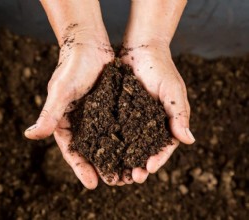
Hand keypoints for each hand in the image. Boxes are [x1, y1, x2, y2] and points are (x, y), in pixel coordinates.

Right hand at [25, 40, 116, 188]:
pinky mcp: (110, 107)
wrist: (89, 44)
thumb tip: (30, 135)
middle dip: (101, 167)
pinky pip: (118, 126)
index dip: (81, 168)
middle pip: (91, 150)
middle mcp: (80, 122)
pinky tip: (137, 149)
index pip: (71, 150)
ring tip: (128, 172)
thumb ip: (49, 114)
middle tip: (115, 182)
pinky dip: (126, 138)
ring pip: (106, 141)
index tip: (92, 185)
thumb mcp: (61, 91)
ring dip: (116, 157)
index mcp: (65, 121)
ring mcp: (96, 115)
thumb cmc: (72, 66)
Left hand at [120, 44, 194, 183]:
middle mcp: (148, 123)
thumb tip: (189, 140)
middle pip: (145, 150)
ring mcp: (132, 118)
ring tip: (117, 172)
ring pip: (128, 144)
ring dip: (123, 159)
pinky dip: (111, 142)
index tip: (148, 169)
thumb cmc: (160, 68)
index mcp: (165, 121)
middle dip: (139, 165)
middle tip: (131, 178)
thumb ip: (179, 114)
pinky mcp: (117, 111)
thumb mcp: (172, 90)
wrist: (140, 49)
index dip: (157, 159)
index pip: (164, 146)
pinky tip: (103, 153)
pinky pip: (114, 129)